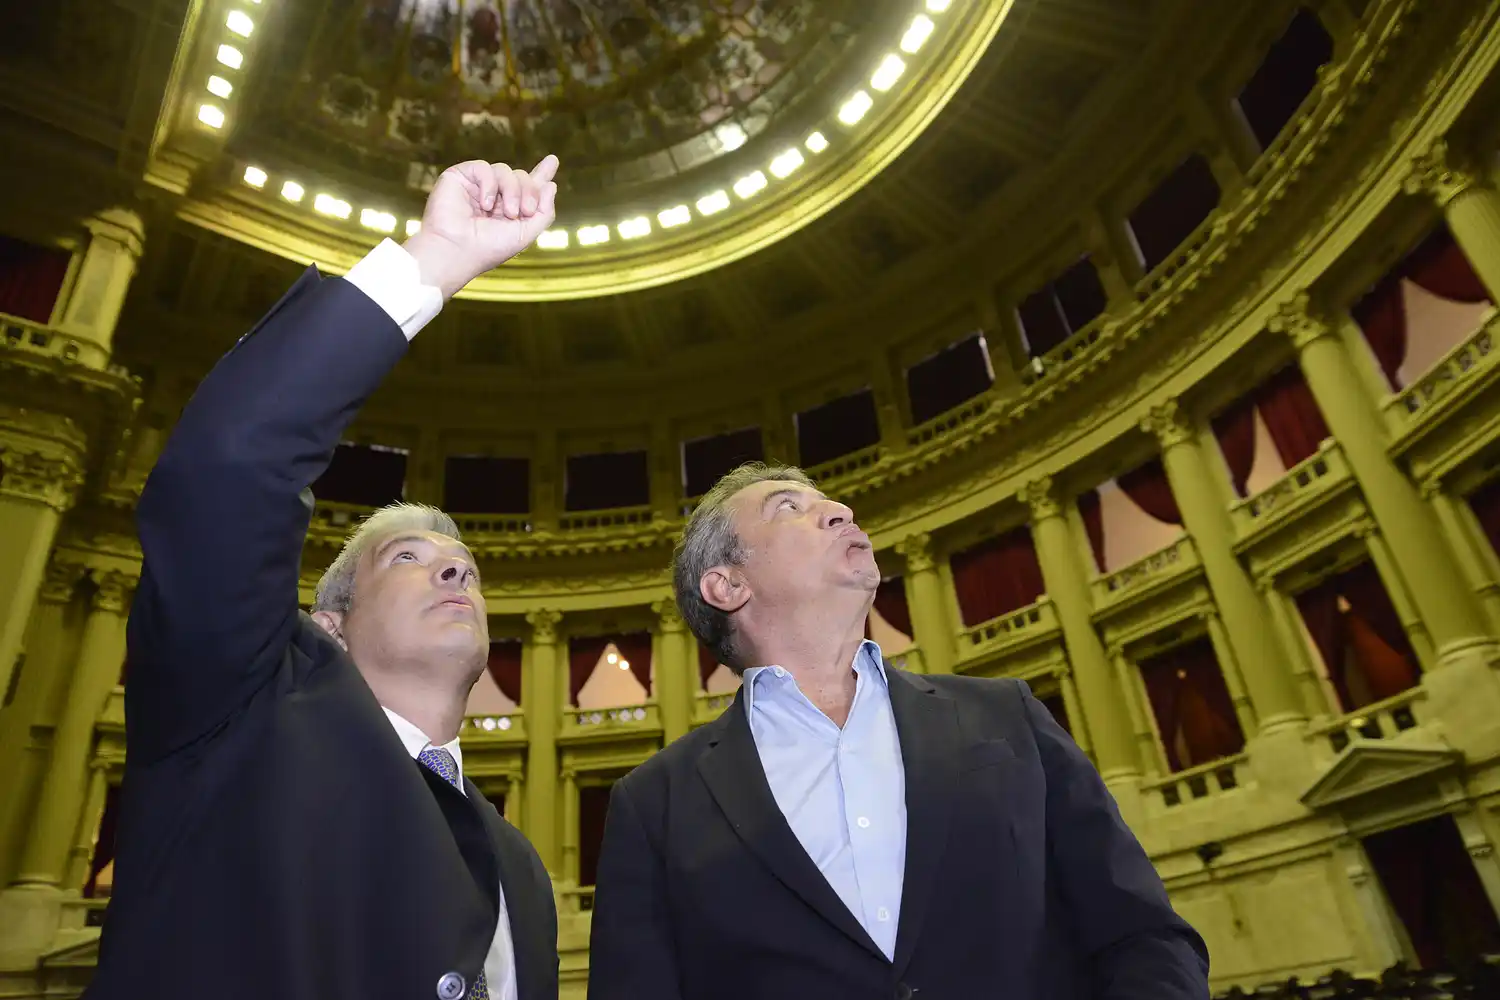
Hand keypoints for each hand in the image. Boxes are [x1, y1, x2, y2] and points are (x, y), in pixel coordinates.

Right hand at [402, 155, 558, 298]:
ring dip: (512, 190)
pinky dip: (490, 184)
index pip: (526, 187)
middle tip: (526, 211)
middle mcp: (494, 196)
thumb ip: (544, 212)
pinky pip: (484, 168)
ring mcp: (476, 185)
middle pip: (521, 176)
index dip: (540, 174)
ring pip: (506, 170)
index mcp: (508, 209)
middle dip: (529, 191)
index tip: (552, 160)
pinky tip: (485, 204)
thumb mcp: (526, 234)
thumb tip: (551, 185)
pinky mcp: (460, 176)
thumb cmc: (488, 248)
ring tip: (507, 212)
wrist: (456, 250)